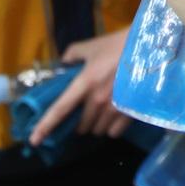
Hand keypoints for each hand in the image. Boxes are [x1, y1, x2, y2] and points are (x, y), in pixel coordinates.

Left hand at [28, 29, 132, 145]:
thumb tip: (64, 62)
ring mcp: (115, 108)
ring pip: (97, 130)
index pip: (60, 109)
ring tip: (101, 112)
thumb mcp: (93, 45)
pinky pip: (114, 132)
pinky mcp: (130, 113)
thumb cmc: (119, 44)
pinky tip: (115, 116)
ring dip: (95, 125)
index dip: (45, 126)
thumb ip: (73, 53)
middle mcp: (97, 100)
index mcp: (84, 83)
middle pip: (81, 126)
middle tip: (85, 111)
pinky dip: (111, 128)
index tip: (34, 141)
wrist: (150, 47)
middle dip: (80, 122)